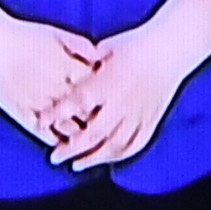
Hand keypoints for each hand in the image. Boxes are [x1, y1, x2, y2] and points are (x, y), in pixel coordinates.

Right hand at [0, 20, 100, 147]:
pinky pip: (45, 134)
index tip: (113, 101)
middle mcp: (57, 89)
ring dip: (80, 135)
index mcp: (68, 70)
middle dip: (99, 121)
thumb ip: (79, 45)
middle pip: (88, 113)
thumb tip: (101, 56)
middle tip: (107, 125)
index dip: (109, 98)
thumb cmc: (20, 36)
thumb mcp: (54, 34)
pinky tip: (61, 142)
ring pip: (69, 128)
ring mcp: (40, 104)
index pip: (100, 91)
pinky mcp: (23, 113)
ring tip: (87, 139)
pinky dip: (56, 140)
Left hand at [47, 25, 192, 172]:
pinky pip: (136, 144)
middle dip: (72, 148)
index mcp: (105, 83)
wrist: (170, 48)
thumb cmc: (134, 44)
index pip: (75, 103)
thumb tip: (63, 72)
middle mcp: (121, 102)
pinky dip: (120, 155)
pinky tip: (107, 160)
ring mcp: (138, 114)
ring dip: (94, 158)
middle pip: (93, 133)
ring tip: (77, 165)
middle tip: (55, 156)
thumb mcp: (102, 49)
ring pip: (114, 144)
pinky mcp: (152, 119)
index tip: (40, 124)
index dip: (56, 115)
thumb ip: (82, 64)